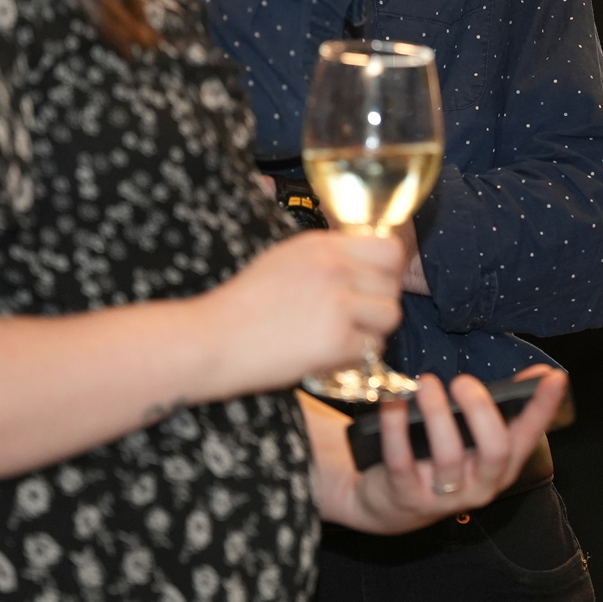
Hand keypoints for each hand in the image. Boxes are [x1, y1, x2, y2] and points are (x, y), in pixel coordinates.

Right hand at [199, 230, 404, 399]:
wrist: (209, 340)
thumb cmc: (240, 306)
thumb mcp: (284, 260)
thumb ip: (327, 258)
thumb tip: (363, 266)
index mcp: (322, 244)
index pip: (389, 248)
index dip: (385, 270)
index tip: (371, 286)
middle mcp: (335, 267)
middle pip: (393, 283)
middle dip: (377, 303)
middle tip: (351, 319)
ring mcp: (338, 302)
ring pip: (390, 315)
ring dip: (371, 331)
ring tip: (339, 337)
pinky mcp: (336, 338)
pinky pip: (372, 348)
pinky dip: (354, 357)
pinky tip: (325, 354)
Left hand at [306, 363, 568, 533]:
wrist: (391, 504)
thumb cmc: (439, 459)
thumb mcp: (474, 439)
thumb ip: (501, 408)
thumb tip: (539, 373)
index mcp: (502, 467)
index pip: (530, 435)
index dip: (543, 407)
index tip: (554, 377)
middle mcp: (480, 485)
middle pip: (494, 450)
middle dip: (481, 411)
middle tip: (463, 381)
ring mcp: (444, 496)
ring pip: (448, 455)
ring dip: (438, 414)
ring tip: (427, 384)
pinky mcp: (407, 497)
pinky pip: (401, 462)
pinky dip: (396, 430)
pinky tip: (393, 404)